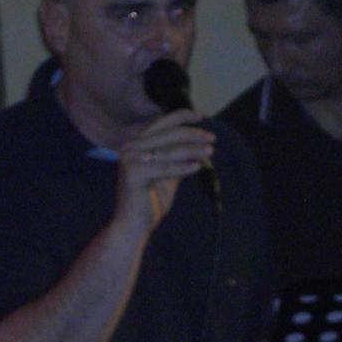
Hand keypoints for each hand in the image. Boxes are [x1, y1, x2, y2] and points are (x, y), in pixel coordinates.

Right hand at [115, 109, 214, 234]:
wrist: (133, 225)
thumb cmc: (151, 200)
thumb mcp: (168, 173)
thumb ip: (177, 157)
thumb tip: (198, 143)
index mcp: (136, 144)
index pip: (161, 123)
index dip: (182, 117)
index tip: (202, 116)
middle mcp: (130, 148)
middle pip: (167, 134)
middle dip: (192, 134)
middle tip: (212, 138)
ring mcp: (129, 160)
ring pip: (168, 151)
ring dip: (193, 150)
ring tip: (211, 151)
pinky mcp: (133, 175)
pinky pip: (165, 169)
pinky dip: (183, 167)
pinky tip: (198, 166)